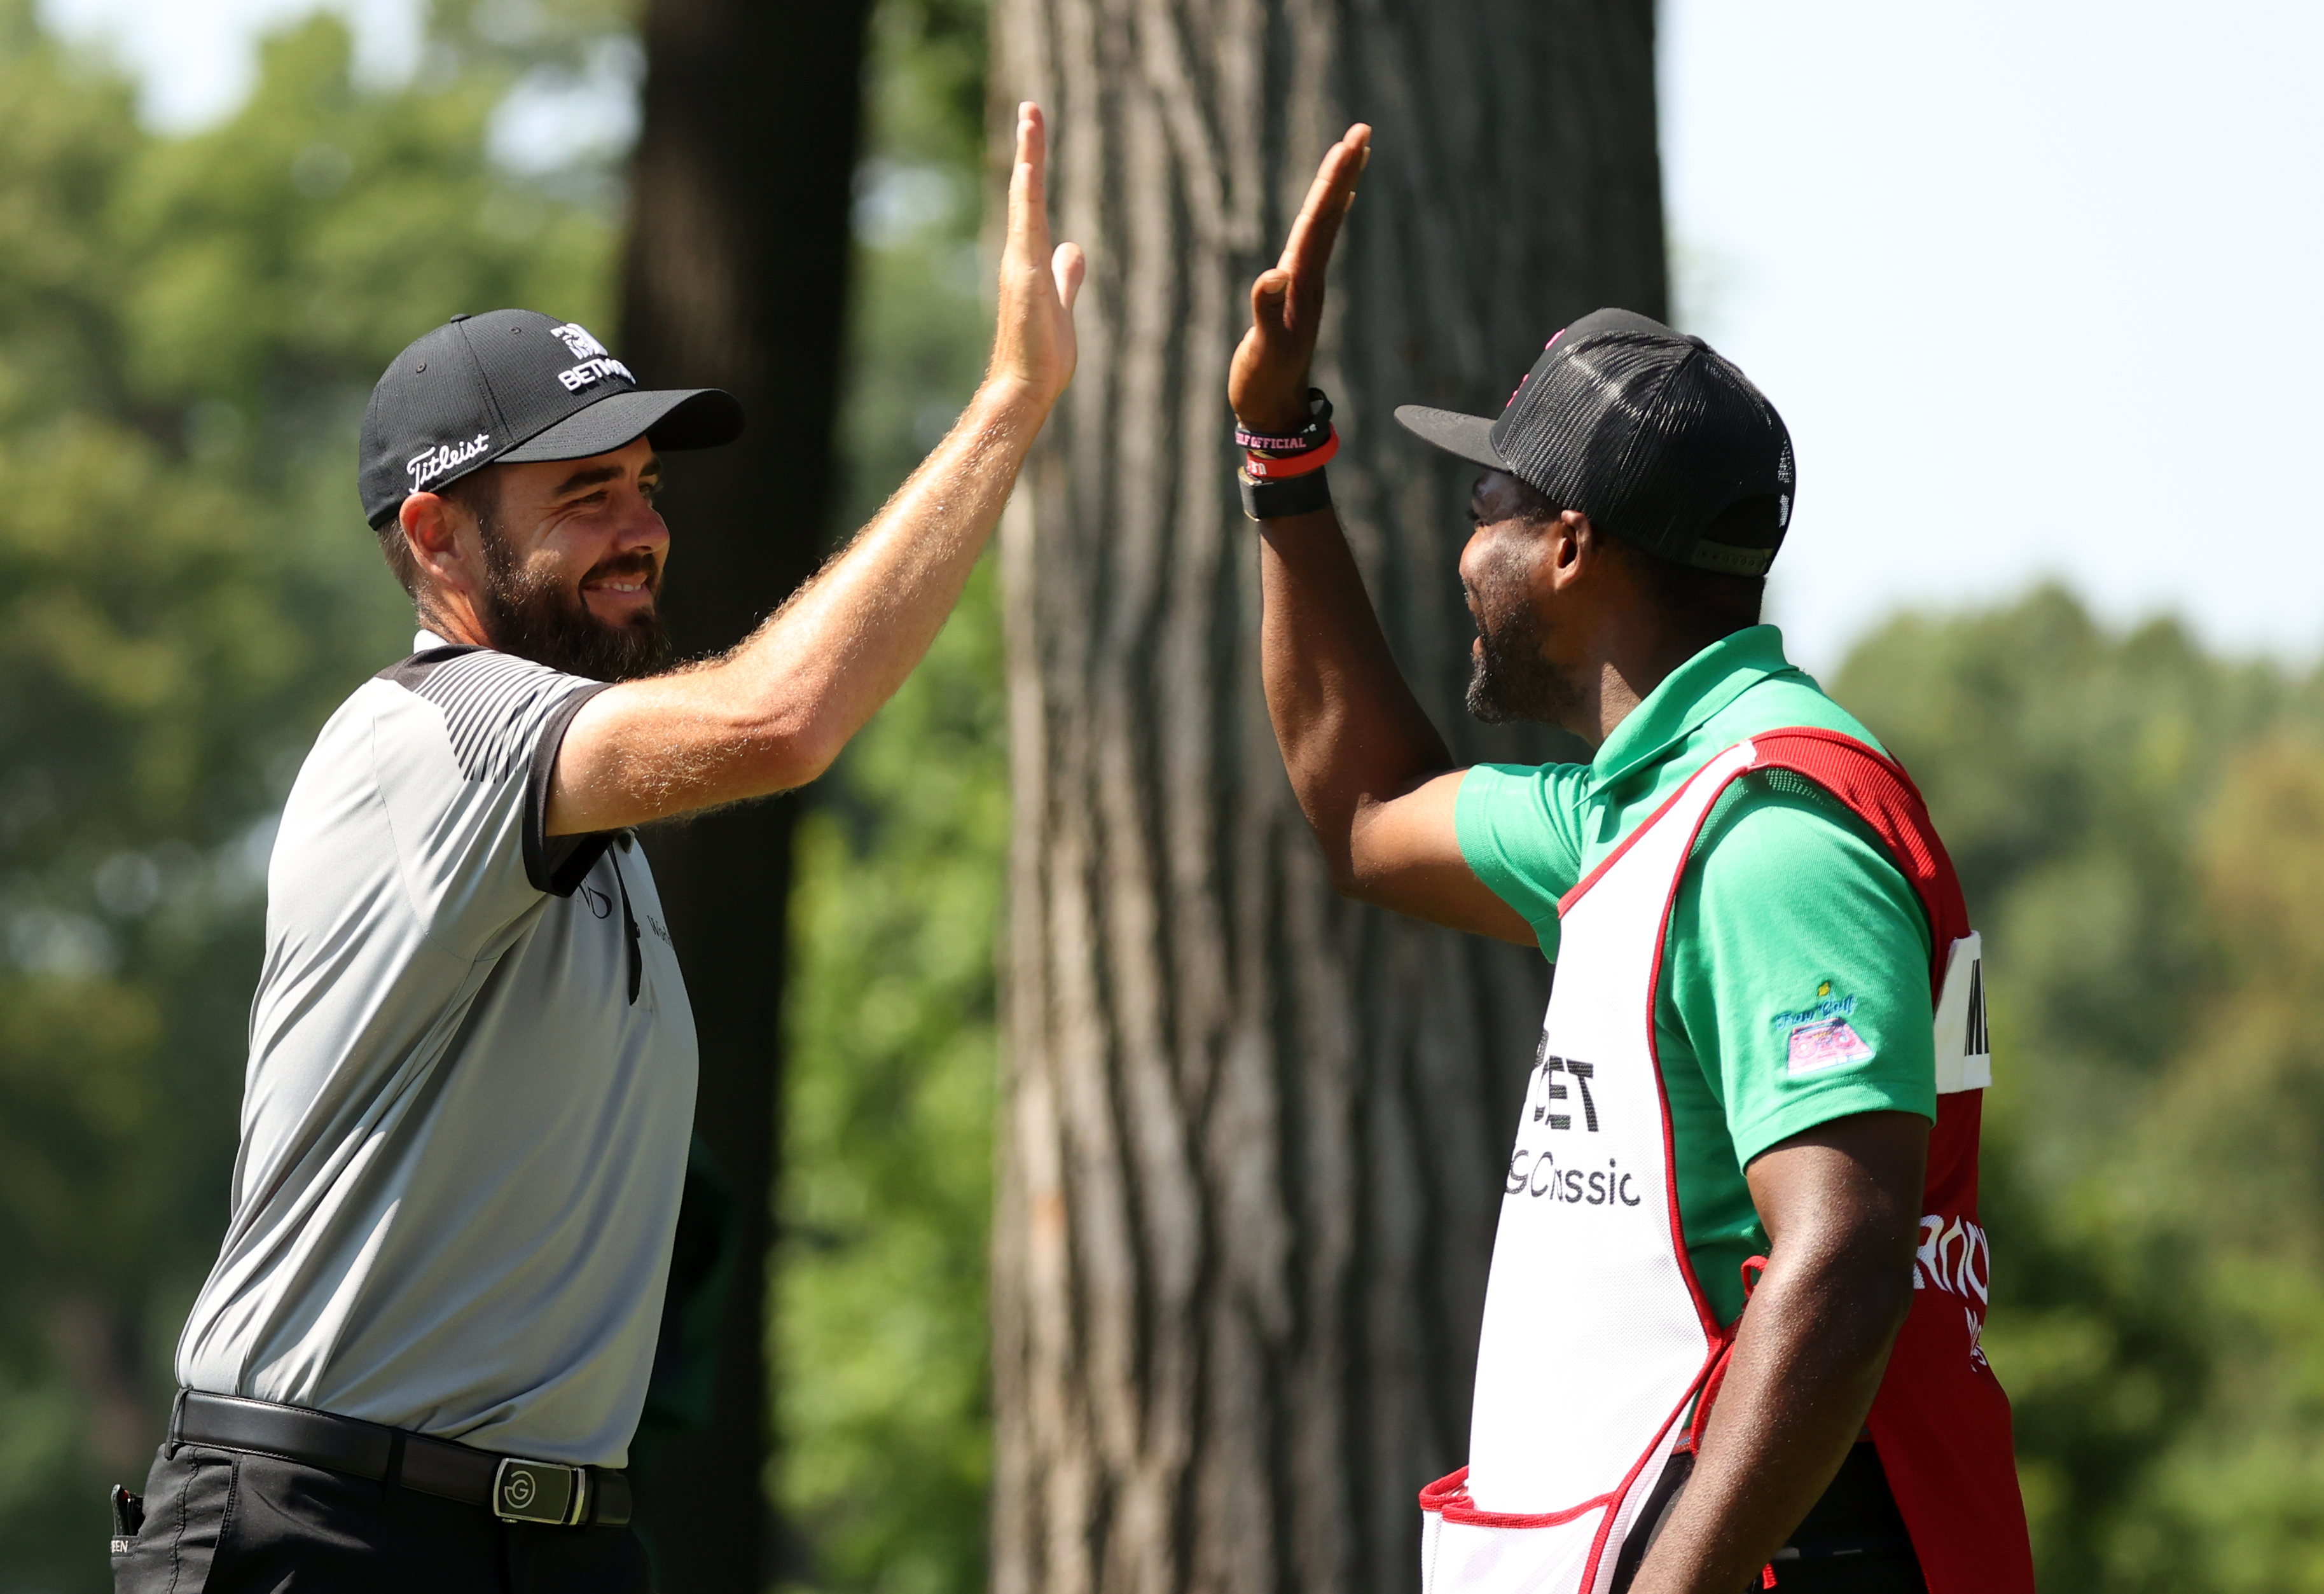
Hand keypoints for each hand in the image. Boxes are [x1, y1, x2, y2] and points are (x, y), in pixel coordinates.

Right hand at [987, 103, 1085, 407]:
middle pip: (1026, 191)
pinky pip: (1026, 227)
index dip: (1036, 168)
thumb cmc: (1041, 356)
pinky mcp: (1023, 276)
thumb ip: (1066, 276)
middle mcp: (1020, 255)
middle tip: (1031, 107)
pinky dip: (1026, 194)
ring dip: (1029, 155)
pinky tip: (1029, 167)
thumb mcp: (1062, 304)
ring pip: (1025, 200)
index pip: (1035, 204)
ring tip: (1031, 115)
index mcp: (1031, 260)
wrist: (1024, 388)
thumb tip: (1074, 250)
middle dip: (1030, 149)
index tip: (1036, 133)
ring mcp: (1019, 263)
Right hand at [1228, 123, 1370, 434]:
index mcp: (1302, 283)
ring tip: (1351, 155)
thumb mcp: (1263, 350)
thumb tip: (1272, 276)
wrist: (1273, 415)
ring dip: (1337, 189)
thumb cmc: (1264, 385)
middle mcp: (1308, 279)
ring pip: (1324, 226)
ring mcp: (1303, 287)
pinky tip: (1331, 209)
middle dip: (1344, 171)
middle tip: (1362, 130)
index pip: (1320, 220)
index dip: (1334, 179)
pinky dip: (1324, 220)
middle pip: (1329, 215)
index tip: (1352, 142)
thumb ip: (1266, 314)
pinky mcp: (1293, 296)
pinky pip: (1314, 246)